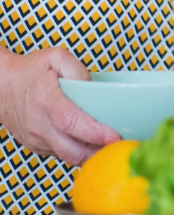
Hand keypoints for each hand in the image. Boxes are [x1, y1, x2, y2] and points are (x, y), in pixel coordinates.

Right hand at [0, 46, 120, 165]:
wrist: (1, 86)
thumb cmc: (30, 71)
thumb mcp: (55, 57)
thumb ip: (78, 69)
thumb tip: (94, 88)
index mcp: (45, 101)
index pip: (70, 122)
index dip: (93, 132)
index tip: (114, 136)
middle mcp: (39, 124)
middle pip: (71, 150)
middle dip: (99, 152)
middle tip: (121, 146)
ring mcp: (36, 139)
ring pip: (68, 157)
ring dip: (91, 155)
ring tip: (111, 147)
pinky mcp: (37, 147)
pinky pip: (61, 155)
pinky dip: (78, 152)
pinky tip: (91, 144)